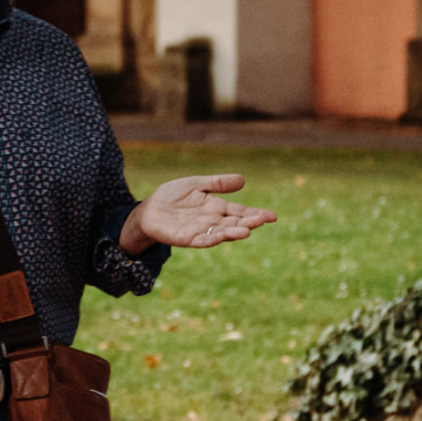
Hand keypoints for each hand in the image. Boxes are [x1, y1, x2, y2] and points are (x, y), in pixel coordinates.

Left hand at [120, 174, 276, 253]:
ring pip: (222, 233)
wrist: (149, 210)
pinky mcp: (187, 238)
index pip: (240, 211)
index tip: (272, 216)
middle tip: (263, 220)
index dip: (256, 213)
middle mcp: (212, 221)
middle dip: (249, 222)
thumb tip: (243, 180)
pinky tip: (222, 236)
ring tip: (247, 231)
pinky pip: (202, 240)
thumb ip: (217, 183)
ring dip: (234, 232)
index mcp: (216, 207)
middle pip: (234, 222)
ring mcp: (201, 231)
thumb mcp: (196, 185)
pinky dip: (212, 239)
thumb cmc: (172, 197)